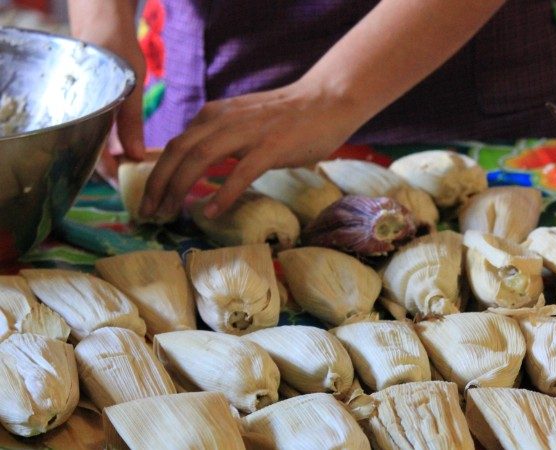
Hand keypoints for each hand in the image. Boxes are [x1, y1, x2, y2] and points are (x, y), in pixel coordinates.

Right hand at [68, 0, 145, 183]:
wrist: (102, 19)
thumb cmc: (115, 48)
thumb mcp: (129, 86)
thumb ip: (130, 122)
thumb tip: (135, 157)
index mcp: (85, 114)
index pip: (94, 158)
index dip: (112, 176)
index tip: (130, 189)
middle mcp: (80, 115)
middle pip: (94, 155)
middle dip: (116, 171)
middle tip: (139, 184)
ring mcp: (86, 110)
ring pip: (98, 144)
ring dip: (116, 158)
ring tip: (138, 171)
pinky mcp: (93, 105)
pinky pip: (101, 130)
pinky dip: (115, 142)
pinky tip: (132, 149)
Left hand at [139, 81, 362, 219]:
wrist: (327, 100)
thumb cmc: (288, 116)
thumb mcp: (243, 121)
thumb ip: (220, 137)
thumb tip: (197, 167)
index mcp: (215, 115)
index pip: (175, 144)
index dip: (156, 173)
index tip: (149, 200)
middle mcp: (225, 120)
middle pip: (178, 151)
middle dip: (158, 183)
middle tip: (148, 213)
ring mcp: (248, 132)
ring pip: (200, 158)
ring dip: (179, 188)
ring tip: (170, 214)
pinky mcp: (272, 146)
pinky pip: (240, 172)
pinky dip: (222, 193)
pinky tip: (210, 211)